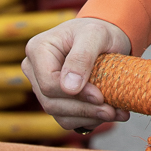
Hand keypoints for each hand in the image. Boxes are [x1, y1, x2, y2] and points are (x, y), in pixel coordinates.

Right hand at [22, 17, 130, 131]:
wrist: (104, 37)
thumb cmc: (98, 30)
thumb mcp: (95, 34)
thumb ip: (82, 56)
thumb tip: (69, 88)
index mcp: (38, 49)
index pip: (48, 83)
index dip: (73, 95)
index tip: (99, 96)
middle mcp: (35, 70)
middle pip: (52, 102)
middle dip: (84, 109)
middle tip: (112, 110)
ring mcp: (43, 88)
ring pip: (60, 115)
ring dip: (89, 117)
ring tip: (115, 113)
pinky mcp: (55, 100)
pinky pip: (67, 119)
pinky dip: (88, 119)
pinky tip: (107, 113)